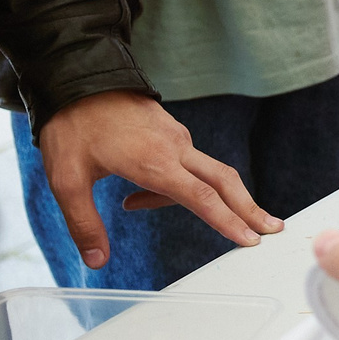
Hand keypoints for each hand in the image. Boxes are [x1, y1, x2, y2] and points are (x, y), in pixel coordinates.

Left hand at [35, 90, 280, 268]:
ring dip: (204, 199)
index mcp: (155, 162)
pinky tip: (135, 192)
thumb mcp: (66, 180)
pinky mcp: (172, 132)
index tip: (250, 239)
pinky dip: (176, 185)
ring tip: (140, 207)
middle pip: (224, 181)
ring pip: (204, 174)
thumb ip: (84, 223)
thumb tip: (97, 261)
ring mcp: (177, 137)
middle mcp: (175, 148)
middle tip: (273, 229)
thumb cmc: (72, 128)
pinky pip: (186, 164)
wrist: (79, 78)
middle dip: (249, 208)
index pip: (202, 197)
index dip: (227, 221)